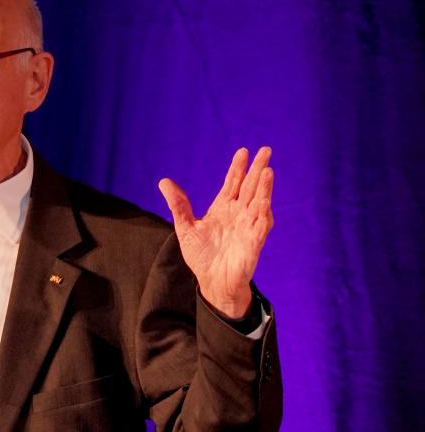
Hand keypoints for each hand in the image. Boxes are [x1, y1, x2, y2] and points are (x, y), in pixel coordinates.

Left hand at [158, 146, 273, 318]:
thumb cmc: (202, 255)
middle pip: (250, 187)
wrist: (212, 281)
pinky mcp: (253, 244)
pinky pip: (261, 228)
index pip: (233, 184)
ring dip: (265, 189)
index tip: (243, 151)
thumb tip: (164, 181)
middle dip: (258, 170)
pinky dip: (263, 215)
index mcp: (223, 208)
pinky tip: (264, 204)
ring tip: (268, 172)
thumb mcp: (185, 227)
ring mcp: (248, 228)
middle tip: (266, 150)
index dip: (238, 168)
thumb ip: (178, 205)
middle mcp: (239, 214)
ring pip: (259, 204)